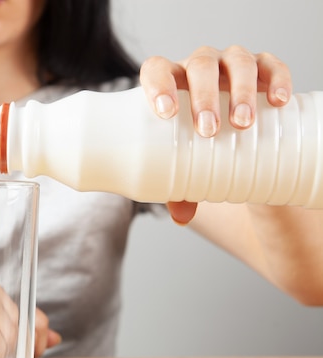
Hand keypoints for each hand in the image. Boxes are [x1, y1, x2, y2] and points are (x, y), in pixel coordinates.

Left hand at [139, 46, 292, 223]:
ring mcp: (231, 64)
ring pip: (236, 62)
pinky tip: (279, 100)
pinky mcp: (263, 68)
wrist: (233, 134)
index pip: (157, 70)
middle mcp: (199, 67)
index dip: (158, 84)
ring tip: (243, 123)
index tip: (165, 113)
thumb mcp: (186, 162)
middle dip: (204, 96)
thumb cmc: (198, 143)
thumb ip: (179, 187)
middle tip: (209, 130)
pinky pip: (271, 64)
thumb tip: (181, 218)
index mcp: (170, 83)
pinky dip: (277, 78)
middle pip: (200, 66)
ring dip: (240, 89)